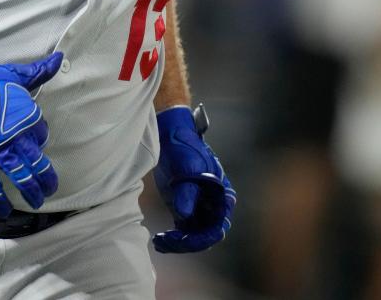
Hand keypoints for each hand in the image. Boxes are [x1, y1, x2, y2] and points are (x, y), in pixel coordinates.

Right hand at [0, 52, 62, 216]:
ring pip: (20, 177)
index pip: (42, 133)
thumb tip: (59, 58)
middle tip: (51, 188)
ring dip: (31, 191)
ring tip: (38, 202)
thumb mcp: (13, 74)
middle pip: (37, 163)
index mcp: (27, 117)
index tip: (36, 141)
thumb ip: (38, 72)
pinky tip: (6, 210)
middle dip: (46, 178)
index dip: (40, 137)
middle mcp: (16, 138)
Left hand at [151, 105, 235, 253]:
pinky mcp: (183, 208)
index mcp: (221, 196)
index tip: (182, 239)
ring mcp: (198, 208)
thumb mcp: (188, 167)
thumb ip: (187, 192)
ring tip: (159, 242)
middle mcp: (213, 206)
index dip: (201, 237)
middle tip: (166, 241)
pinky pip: (182, 230)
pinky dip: (172, 237)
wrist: (169, 136)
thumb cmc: (184, 147)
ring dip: (178, 243)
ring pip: (193, 235)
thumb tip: (184, 216)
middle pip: (205, 235)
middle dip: (187, 242)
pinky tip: (159, 239)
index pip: (217, 226)